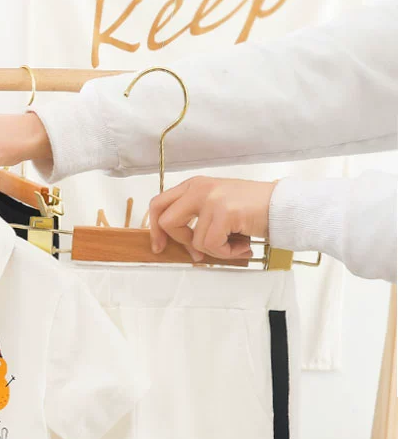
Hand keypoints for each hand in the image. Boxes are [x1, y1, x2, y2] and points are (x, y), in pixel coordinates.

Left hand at [149, 177, 277, 260]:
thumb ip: (195, 218)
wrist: (283, 206)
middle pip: (166, 221)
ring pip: (194, 240)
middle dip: (180, 242)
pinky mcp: (225, 212)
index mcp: (194, 185)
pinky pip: (211, 245)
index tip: (159, 245)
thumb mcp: (216, 206)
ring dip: (215, 251)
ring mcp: (212, 198)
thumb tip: (179, 244)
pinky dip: (227, 253)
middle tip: (198, 253)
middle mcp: (200, 188)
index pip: (158, 204)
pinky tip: (242, 246)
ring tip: (235, 244)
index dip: (154, 228)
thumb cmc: (252, 210)